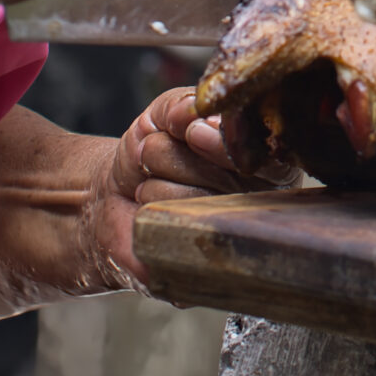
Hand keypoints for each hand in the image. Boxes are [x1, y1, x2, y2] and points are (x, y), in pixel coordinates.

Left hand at [84, 85, 297, 288]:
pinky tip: (149, 214)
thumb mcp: (166, 113)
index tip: (192, 133)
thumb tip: (193, 114)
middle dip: (174, 155)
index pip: (263, 153)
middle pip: (228, 175)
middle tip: (154, 155)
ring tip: (150, 184)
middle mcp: (260, 203)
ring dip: (157, 183)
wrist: (111, 197)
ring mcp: (233, 239)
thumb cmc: (151, 152)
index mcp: (264, 160)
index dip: (224, 143)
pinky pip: (177, 234)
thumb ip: (184, 105)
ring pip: (198, 201)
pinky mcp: (202, 270)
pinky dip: (150, 214)